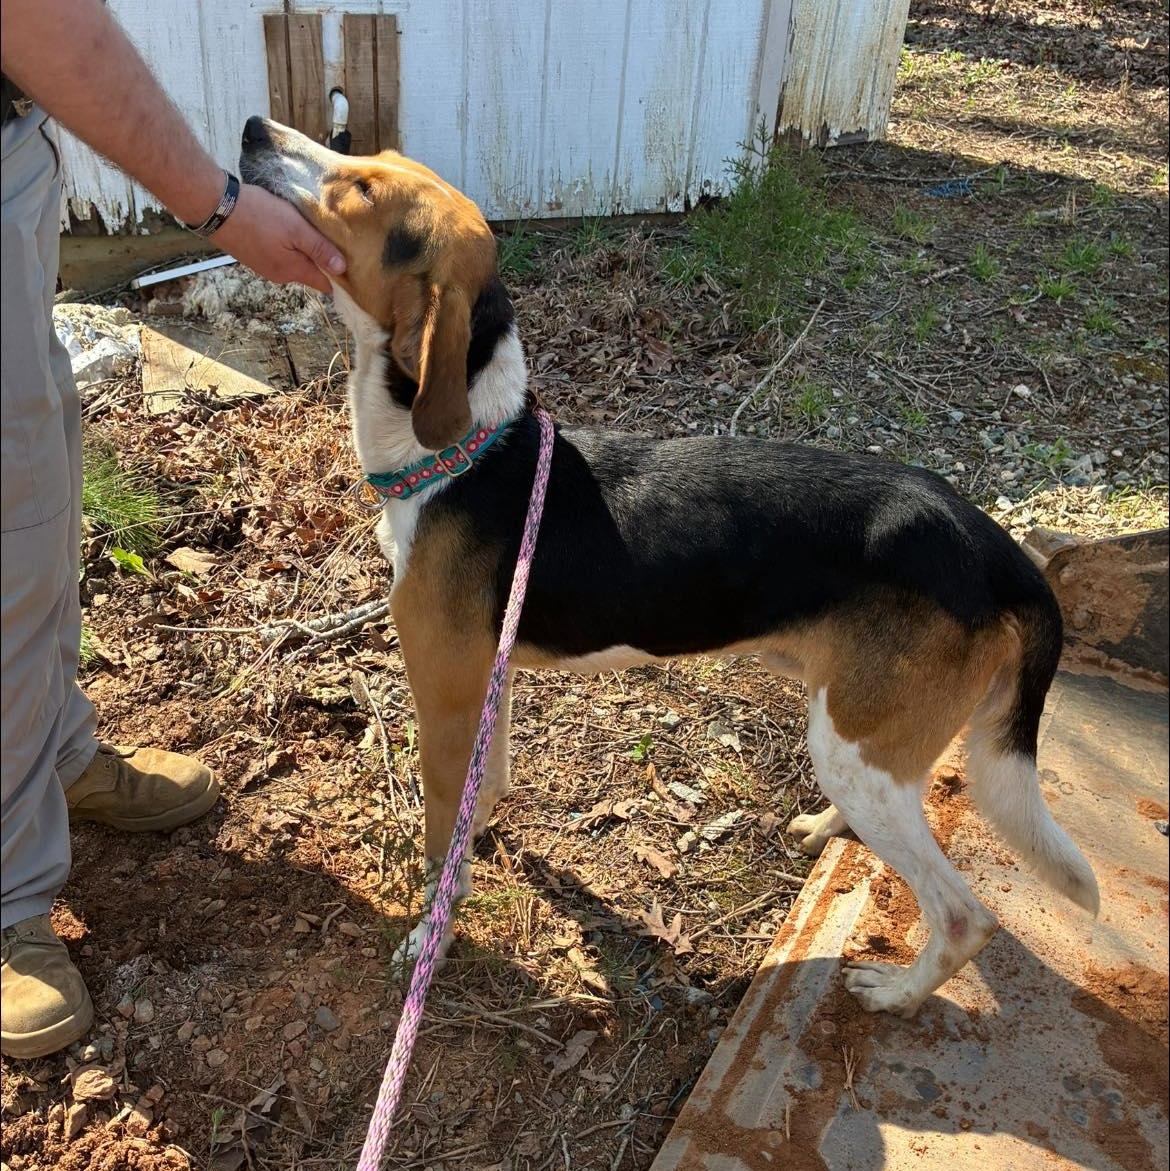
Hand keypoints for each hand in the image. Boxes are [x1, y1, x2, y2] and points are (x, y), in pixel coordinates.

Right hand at [211, 183, 344, 293]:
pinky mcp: (253, 255)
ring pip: (294, 263)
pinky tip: (287, 230)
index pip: (325, 284)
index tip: (353, 263)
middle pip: (310, 272)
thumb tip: (342, 270)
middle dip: (323, 261)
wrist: (214, 206)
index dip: (340, 277)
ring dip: (304, 251)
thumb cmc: (259, 215)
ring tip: (311, 231)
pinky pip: (279, 255)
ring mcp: (264, 267)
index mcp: (293, 271)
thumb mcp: (296, 229)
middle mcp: (280, 275)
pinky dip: (287, 246)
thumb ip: (320, 250)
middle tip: (334, 239)